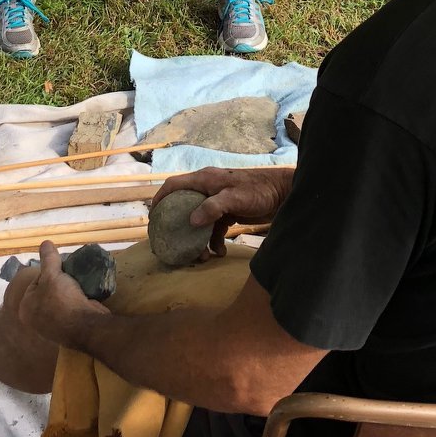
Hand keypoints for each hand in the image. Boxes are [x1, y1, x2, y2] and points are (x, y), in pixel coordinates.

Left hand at [17, 242, 109, 349]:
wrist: (86, 326)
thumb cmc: (62, 300)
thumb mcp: (53, 274)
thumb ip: (48, 258)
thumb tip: (45, 242)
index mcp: (25, 308)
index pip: (36, 282)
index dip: (49, 272)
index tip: (61, 270)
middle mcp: (35, 320)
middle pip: (48, 292)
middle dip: (59, 283)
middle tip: (70, 276)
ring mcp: (52, 327)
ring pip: (60, 301)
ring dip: (69, 292)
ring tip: (78, 284)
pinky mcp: (67, 330)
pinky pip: (70, 310)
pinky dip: (76, 302)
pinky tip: (84, 296)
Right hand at [154, 166, 292, 255]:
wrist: (283, 194)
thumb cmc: (259, 190)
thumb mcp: (235, 198)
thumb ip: (213, 207)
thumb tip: (192, 221)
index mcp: (205, 180)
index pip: (174, 185)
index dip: (160, 198)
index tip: (152, 216)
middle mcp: (209, 189)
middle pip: (185, 207)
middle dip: (180, 227)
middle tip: (175, 244)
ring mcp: (219, 201)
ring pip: (200, 221)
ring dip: (200, 239)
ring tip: (203, 256)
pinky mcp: (229, 212)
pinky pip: (215, 228)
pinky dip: (215, 240)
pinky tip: (220, 251)